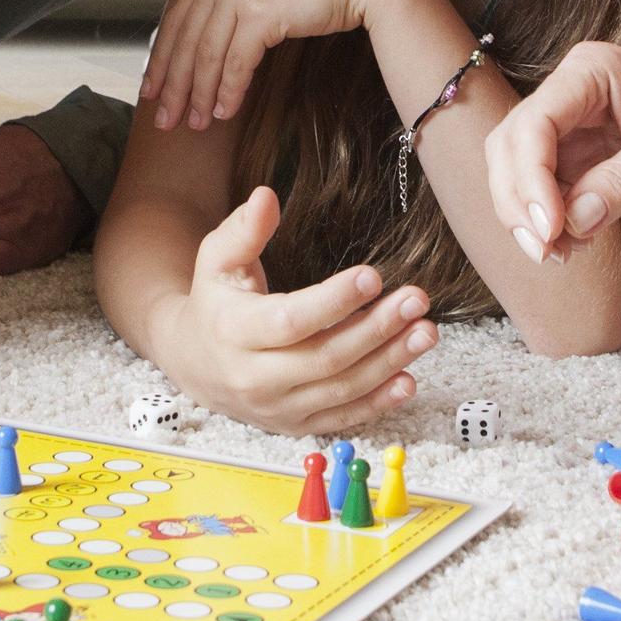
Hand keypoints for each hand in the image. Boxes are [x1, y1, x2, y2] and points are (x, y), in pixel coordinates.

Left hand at [142, 0, 403, 130]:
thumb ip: (233, 6)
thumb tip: (208, 49)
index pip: (177, 20)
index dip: (162, 59)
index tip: (152, 89)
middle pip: (186, 41)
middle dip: (173, 85)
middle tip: (165, 119)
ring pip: (208, 55)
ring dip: (200, 95)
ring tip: (196, 123)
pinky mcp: (262, 11)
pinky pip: (237, 62)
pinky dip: (229, 91)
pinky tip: (225, 112)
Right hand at [158, 186, 434, 431]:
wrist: (194, 363)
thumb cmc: (216, 301)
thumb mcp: (218, 259)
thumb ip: (244, 229)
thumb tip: (267, 196)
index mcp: (234, 331)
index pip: (289, 321)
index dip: (333, 302)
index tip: (373, 276)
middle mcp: (254, 378)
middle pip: (325, 358)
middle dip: (377, 329)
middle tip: (417, 300)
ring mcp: (277, 407)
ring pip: (341, 390)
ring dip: (389, 362)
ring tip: (426, 332)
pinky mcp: (295, 425)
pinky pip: (342, 418)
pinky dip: (378, 403)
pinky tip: (409, 379)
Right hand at [487, 41, 620, 259]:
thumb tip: (575, 223)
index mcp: (589, 73)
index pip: (534, 124)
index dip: (531, 179)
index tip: (550, 228)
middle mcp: (571, 95)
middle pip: (512, 147)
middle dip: (519, 201)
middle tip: (546, 251)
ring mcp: (573, 126)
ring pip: (521, 171)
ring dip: (529, 216)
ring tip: (560, 254)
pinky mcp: (583, 155)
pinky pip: (549, 189)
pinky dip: (552, 220)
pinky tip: (573, 245)